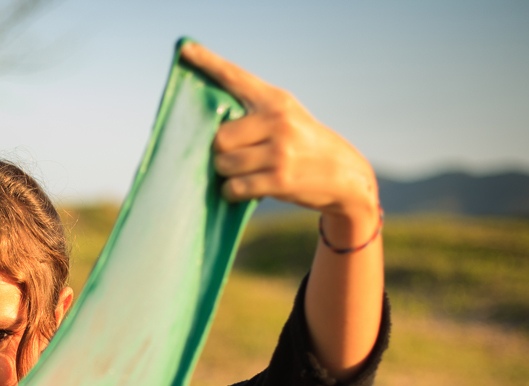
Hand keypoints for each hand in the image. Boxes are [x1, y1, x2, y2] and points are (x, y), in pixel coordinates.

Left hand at [180, 41, 379, 238]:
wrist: (343, 173)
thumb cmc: (302, 145)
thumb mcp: (286, 117)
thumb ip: (253, 114)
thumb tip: (208, 130)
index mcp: (275, 100)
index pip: (235, 77)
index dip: (207, 62)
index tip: (185, 49)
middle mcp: (278, 121)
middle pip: (219, 137)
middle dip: (219, 152)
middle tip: (234, 156)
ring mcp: (280, 151)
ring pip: (224, 164)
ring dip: (225, 174)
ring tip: (241, 173)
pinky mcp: (280, 179)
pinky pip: (235, 187)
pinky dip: (232, 192)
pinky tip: (241, 190)